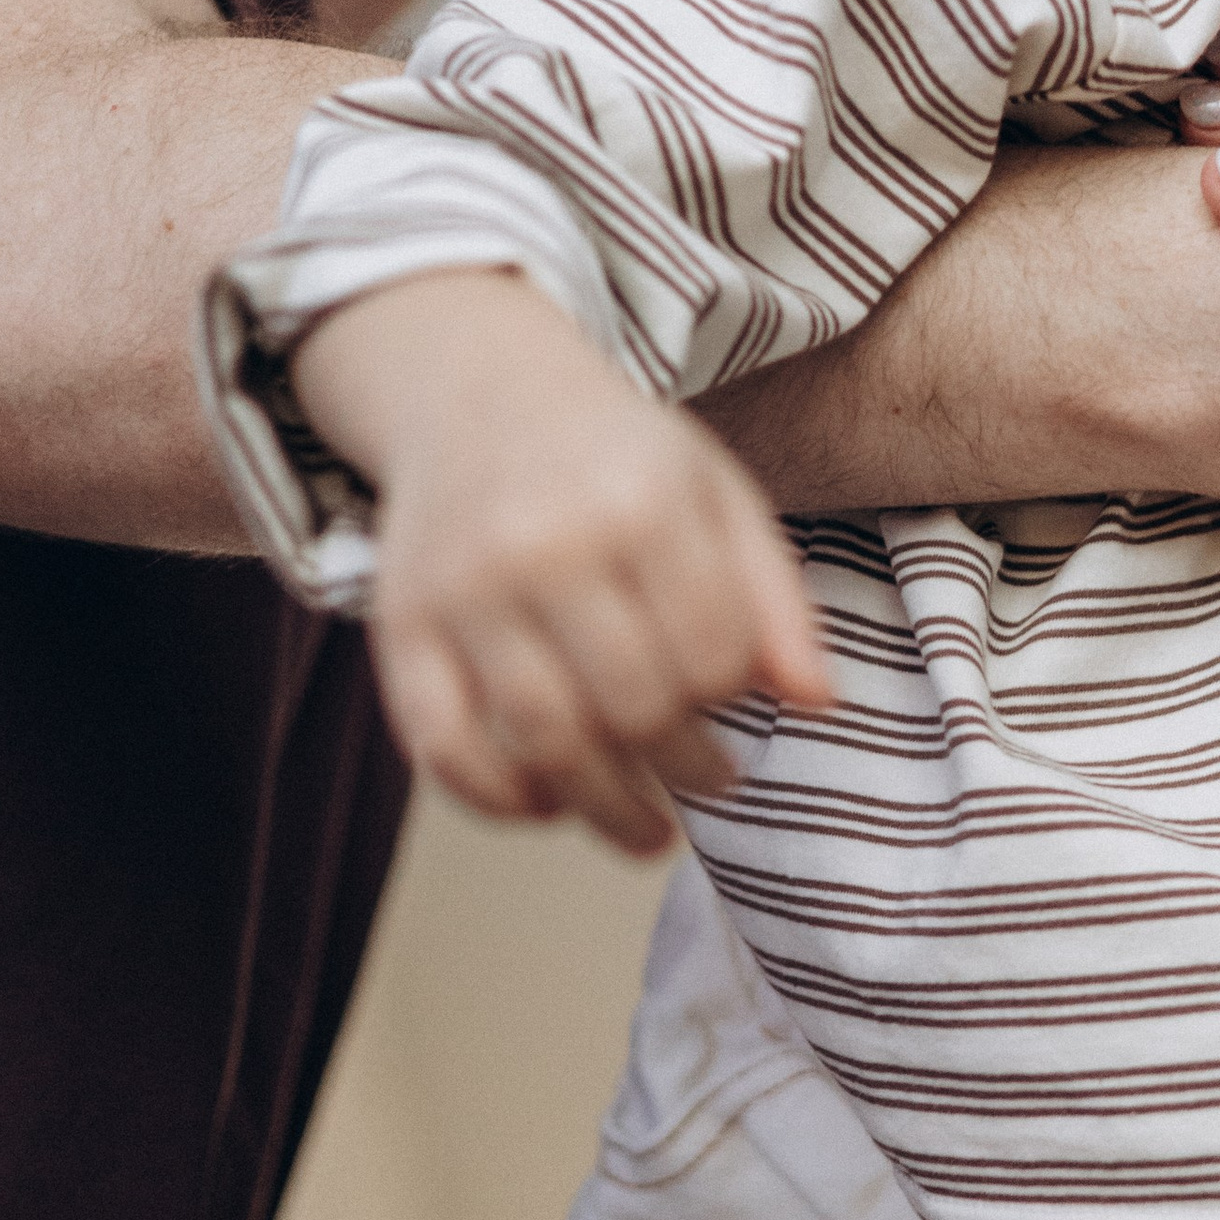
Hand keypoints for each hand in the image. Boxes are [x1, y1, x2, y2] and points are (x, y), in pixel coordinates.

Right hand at [293, 270, 827, 854]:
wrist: (477, 389)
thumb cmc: (614, 457)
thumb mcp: (714, 494)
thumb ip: (774, 598)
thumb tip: (818, 704)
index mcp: (640, 503)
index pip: (711, 654)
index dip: (733, 698)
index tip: (734, 707)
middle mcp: (545, 544)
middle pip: (634, 707)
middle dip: (685, 766)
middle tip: (709, 779)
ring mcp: (464, 589)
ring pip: (546, 743)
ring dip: (606, 810)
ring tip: (645, 830)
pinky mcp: (401, 625)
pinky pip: (443, 749)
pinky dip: (497, 800)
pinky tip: (545, 806)